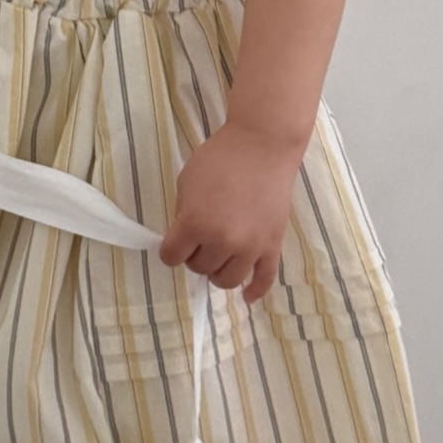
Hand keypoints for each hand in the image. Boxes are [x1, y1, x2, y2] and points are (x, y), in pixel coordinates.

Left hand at [158, 118, 307, 304]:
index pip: (172, 257)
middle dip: (196, 255)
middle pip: (199, 268)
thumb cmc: (219, 158)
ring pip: (227, 280)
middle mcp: (222, 241)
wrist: (262, 145)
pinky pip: (264, 279)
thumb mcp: (187, 182)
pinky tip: (247, 297)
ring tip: (219, 257)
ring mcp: (250, 247)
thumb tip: (184, 238)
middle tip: (201, 239)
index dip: (171, 249)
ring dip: (218, 271)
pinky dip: (255, 292)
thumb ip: (183, 214)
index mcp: (195, 224)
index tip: (175, 242)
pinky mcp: (272, 246)